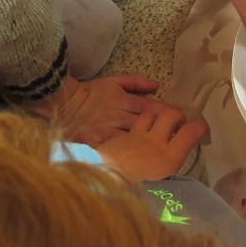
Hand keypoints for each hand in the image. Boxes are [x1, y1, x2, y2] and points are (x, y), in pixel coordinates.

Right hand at [37, 74, 176, 146]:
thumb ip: (136, 82)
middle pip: (147, 126)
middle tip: (178, 140)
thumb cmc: (91, 93)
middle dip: (164, 133)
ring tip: (163, 155)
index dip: (170, 116)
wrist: (62, 103)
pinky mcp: (96, 144)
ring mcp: (107, 131)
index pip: (153, 109)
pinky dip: (125, 157)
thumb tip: (157, 85)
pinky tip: (138, 165)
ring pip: (132, 141)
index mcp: (124, 101)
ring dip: (148, 147)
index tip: (182, 122)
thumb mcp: (114, 81)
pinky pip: (113, 152)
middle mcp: (118, 117)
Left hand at [96, 108, 209, 180]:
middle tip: (178, 125)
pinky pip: (133, 124)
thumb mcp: (161, 188)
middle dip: (178, 115)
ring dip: (157, 119)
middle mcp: (154, 143)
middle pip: (172, 114)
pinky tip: (137, 137)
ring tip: (157, 128)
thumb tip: (179, 164)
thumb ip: (171, 171)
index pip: (192, 130)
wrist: (99, 188)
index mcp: (169, 157)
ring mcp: (135, 138)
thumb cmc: (133, 193)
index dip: (202, 127)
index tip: (203, 132)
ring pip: (151, 114)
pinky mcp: (119, 138)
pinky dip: (139, 126)